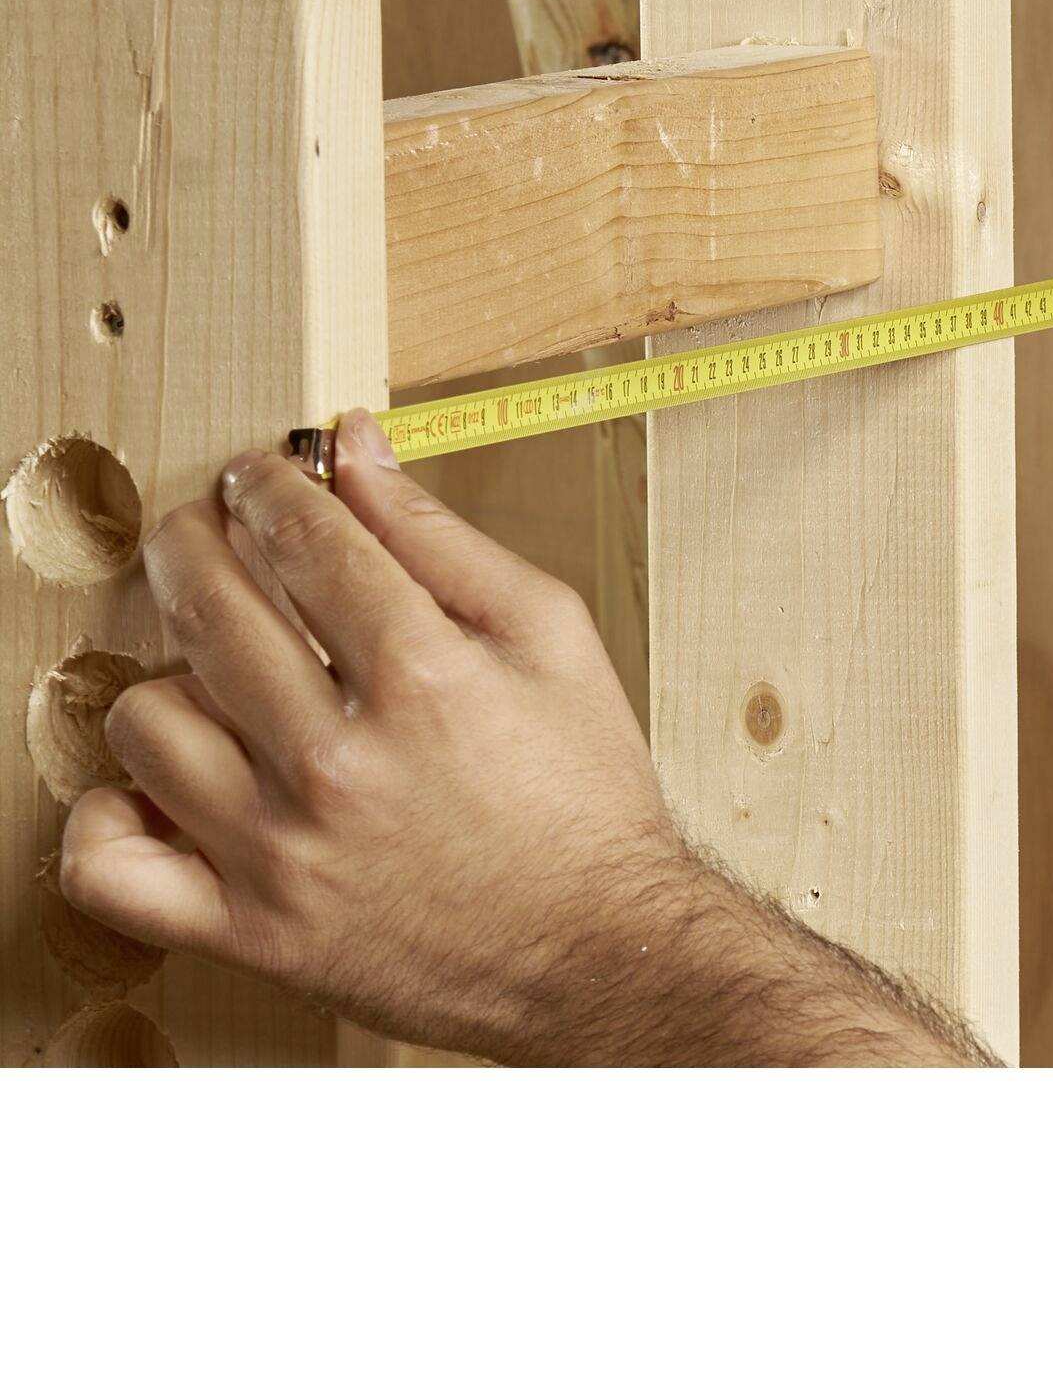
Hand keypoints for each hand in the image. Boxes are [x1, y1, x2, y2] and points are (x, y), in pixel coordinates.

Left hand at [59, 411, 984, 1065]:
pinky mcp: (250, 929)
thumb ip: (442, 537)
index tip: (262, 475)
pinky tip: (162, 779)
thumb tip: (355, 450)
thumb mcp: (550, 634)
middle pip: (208, 603)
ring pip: (144, 718)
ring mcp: (282, 851)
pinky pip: (110, 867)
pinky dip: (109, 814)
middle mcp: (338, 760)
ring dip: (167, 669)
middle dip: (197, 539)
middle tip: (212, 532)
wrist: (597, 949)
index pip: (300, 535)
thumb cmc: (583, 794)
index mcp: (421, 674)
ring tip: (211, 666)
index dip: (268, 483)